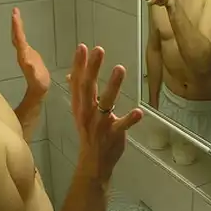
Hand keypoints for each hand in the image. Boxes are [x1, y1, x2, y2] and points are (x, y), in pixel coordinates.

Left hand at [12, 7, 50, 96]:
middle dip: (15, 23)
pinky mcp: (28, 54)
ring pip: (18, 37)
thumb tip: (27, 61)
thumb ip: (32, 70)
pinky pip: (23, 40)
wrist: (38, 89)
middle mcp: (22, 52)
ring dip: (17, 26)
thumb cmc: (39, 83)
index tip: (15, 14)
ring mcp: (24, 53)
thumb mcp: (37, 77)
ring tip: (17, 15)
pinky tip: (22, 29)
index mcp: (23, 55)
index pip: (19, 38)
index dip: (17, 27)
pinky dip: (21, 32)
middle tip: (15, 11)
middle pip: (16, 35)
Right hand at [67, 44, 143, 182]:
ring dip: (112, 86)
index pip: (78, 82)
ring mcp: (100, 124)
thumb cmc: (89, 134)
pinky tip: (139, 111)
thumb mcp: (80, 112)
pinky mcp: (113, 135)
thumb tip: (71, 74)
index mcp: (80, 106)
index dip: (79, 64)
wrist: (93, 163)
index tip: (82, 47)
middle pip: (88, 87)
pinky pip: (122, 126)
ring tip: (119, 68)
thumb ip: (78, 93)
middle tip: (99, 50)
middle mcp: (87, 113)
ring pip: (106, 103)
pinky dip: (130, 119)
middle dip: (93, 68)